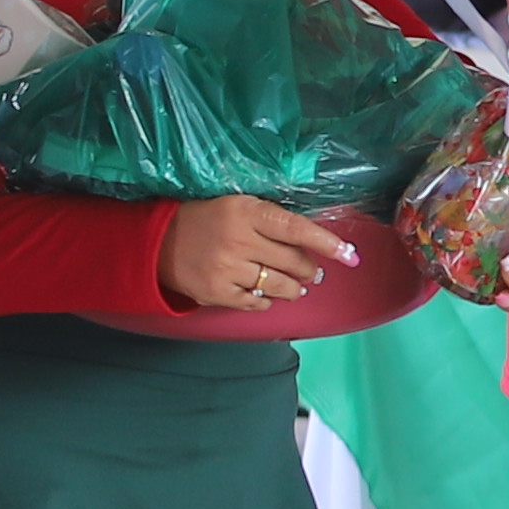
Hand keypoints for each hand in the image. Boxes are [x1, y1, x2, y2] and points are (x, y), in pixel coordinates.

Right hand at [159, 194, 370, 313]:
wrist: (158, 242)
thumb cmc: (206, 220)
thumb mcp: (238, 206)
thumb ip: (271, 220)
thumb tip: (313, 242)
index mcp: (247, 212)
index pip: (297, 228)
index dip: (327, 242)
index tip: (349, 254)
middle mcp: (239, 240)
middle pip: (293, 261)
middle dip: (309, 269)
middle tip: (312, 271)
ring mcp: (228, 269)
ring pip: (280, 285)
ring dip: (295, 288)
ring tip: (297, 286)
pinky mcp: (217, 293)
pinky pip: (257, 302)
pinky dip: (267, 300)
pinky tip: (265, 294)